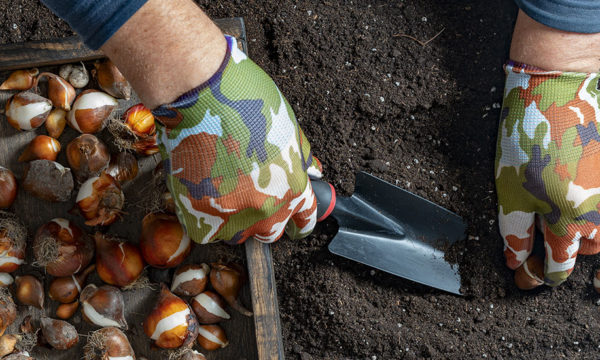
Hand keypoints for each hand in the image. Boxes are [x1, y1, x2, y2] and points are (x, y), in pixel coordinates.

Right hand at [154, 35, 321, 244]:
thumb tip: (314, 172)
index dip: (300, 222)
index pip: (305, 220)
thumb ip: (300, 157)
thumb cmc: (246, 103)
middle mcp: (268, 209)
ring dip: (233, 221)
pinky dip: (204, 219)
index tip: (294, 224)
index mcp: (295, 188)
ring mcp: (233, 218)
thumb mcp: (287, 127)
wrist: (199, 96)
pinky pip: (207, 233)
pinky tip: (201, 195)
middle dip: (265, 221)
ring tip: (222, 192)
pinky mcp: (201, 219)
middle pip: (271, 232)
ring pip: (238, 235)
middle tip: (250, 200)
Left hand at [496, 61, 599, 285]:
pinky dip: (593, 214)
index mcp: (569, 222)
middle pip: (587, 252)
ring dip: (582, 236)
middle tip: (542, 246)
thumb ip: (514, 233)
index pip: (559, 267)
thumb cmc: (528, 139)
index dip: (540, 277)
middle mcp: (599, 213)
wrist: (556, 92)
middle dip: (566, 253)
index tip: (527, 279)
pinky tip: (574, 198)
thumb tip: (516, 262)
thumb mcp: (509, 191)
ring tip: (558, 221)